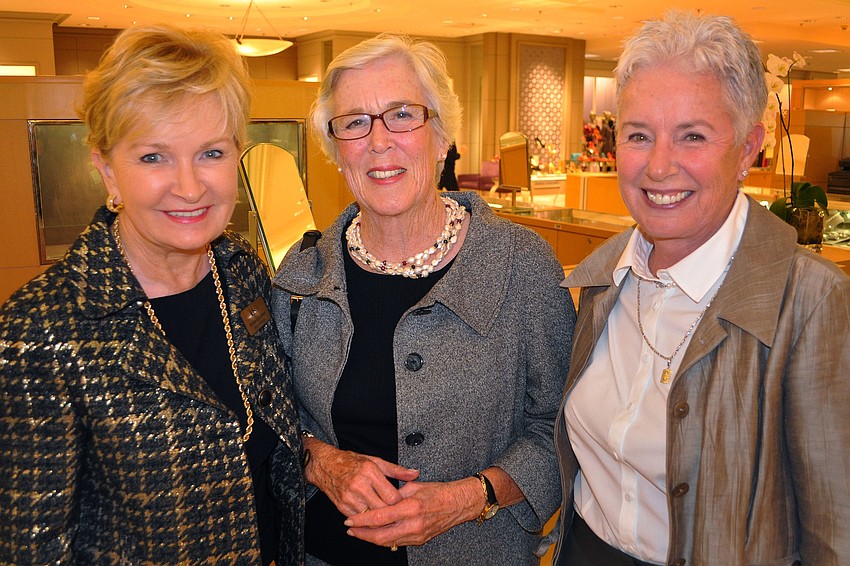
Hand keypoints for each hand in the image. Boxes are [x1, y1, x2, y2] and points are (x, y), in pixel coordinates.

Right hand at [304, 437, 419, 516]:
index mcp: (370, 472)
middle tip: (398, 513)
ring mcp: (349, 497)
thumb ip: (396, 470)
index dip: (399, 502)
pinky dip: (367, 520)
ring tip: (386, 517)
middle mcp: (359, 485)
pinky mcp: (342, 506)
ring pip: (371, 517)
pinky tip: (372, 517)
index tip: (402, 502)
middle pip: (383, 509)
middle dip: (391, 513)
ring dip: (379, 519)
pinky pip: (360, 519)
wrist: (325, 465)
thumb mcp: (375, 461)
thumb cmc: (352, 462)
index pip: (392, 496)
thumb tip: (415, 474)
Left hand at [343, 477, 482, 547]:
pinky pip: (397, 543)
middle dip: (362, 534)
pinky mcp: (420, 540)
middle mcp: (413, 524)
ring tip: (359, 532)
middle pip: (380, 536)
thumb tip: (378, 499)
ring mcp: (417, 535)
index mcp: (410, 507)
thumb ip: (394, 494)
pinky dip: (384, 539)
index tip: (349, 519)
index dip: (361, 520)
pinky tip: (376, 534)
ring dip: (371, 538)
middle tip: (350, 529)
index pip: (379, 517)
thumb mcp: (413, 486)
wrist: (457, 504)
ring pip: (387, 542)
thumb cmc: (437, 492)